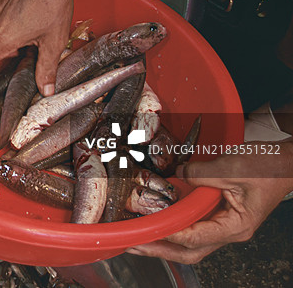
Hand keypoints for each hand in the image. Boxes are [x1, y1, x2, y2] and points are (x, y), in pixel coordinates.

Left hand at [126, 141, 292, 263]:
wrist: (285, 161)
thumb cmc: (269, 167)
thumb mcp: (232, 167)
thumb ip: (201, 173)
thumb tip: (177, 175)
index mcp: (235, 226)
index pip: (196, 238)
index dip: (170, 235)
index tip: (148, 230)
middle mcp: (229, 230)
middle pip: (190, 251)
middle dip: (160, 250)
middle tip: (134, 245)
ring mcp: (223, 224)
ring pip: (190, 243)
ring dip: (164, 242)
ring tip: (138, 238)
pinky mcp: (218, 215)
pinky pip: (193, 226)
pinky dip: (173, 227)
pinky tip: (157, 222)